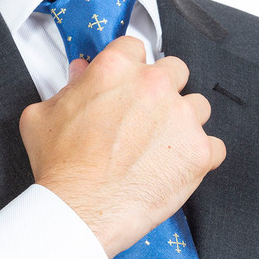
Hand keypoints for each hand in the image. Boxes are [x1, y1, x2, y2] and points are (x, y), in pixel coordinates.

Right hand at [19, 36, 225, 257]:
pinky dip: (199, 156)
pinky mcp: (198, 152)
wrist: (80, 210)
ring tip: (162, 146)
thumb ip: (66, 88)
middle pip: (175, 70)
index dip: (131, 67)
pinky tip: (177, 166)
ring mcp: (181, 118)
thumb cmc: (62, 169)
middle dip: (163, 89)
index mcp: (116, 70)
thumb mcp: (43, 117)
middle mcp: (154, 86)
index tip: (130, 82)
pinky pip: (214, 146)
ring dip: (184, 121)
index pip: (136, 48)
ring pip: (198, 106)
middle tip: (147, 115)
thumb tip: (79, 76)